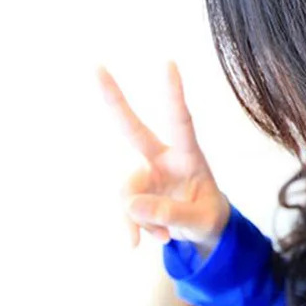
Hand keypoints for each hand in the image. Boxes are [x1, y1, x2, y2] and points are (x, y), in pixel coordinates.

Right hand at [96, 60, 230, 249]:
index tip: (168, 63)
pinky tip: (140, 242)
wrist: (203, 231)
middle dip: (115, 100)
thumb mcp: (202, 222)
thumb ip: (172, 214)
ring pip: (127, 193)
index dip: (174, 95)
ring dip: (139, 219)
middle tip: (95, 67)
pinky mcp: (135, 192)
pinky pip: (124, 210)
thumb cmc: (209, 217)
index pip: (181, 122)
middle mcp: (162, 159)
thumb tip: (131, 205)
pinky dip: (132, 227)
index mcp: (188, 156)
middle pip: (133, 128)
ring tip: (161, 236)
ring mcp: (145, 175)